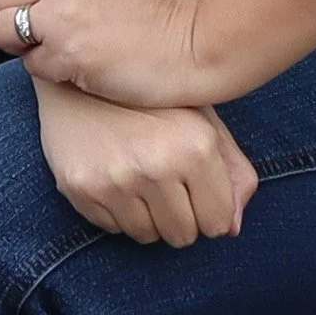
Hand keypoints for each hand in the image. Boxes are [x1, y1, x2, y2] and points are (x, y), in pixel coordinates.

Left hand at [0, 0, 206, 106]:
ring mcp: (63, 10)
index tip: (48, 12)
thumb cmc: (167, 16)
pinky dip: (49, 72)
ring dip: (23, 46)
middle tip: (45, 37)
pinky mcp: (66, 50)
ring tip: (59, 53)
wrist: (200, 44)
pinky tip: (83, 70)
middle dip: (13, 19)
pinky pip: (28, 64)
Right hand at [34, 77, 256, 246]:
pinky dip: (119, 212)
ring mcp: (117, 179)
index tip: (199, 192)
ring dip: (149, 216)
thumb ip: (232, 170)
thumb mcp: (204, 120)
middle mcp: (157, 165)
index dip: (211, 210)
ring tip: (142, 177)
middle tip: (169, 183)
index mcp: (195, 145)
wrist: (83, 78)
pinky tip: (116, 175)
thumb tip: (233, 228)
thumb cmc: (154, 100)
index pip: (218, 222)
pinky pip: (113, 230)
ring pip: (148, 236)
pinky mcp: (82, 189)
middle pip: (184, 236)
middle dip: (181, 216)